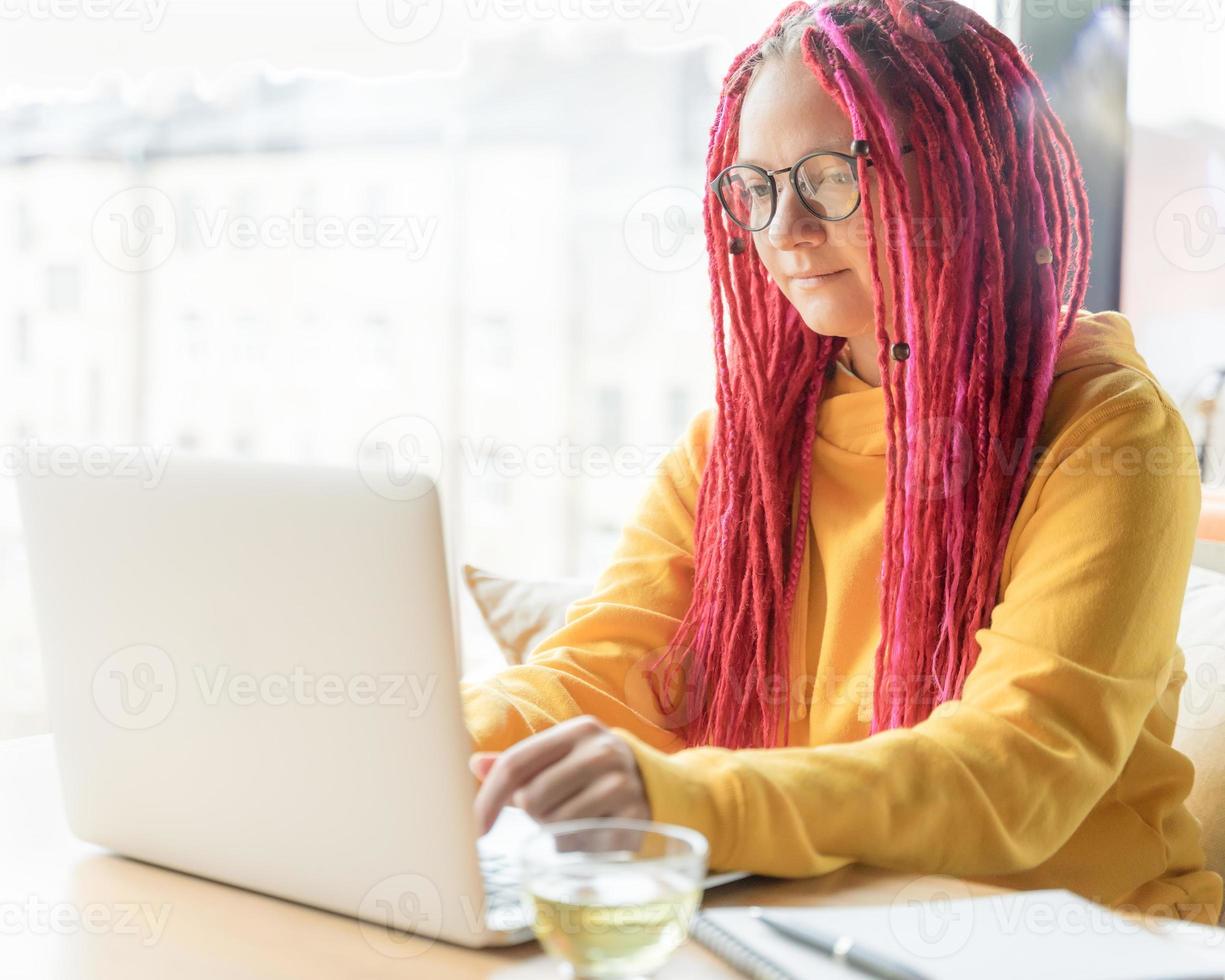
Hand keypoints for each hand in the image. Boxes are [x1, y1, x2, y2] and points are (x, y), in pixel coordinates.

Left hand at [470, 715, 649, 834]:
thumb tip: (474, 765)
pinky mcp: (635, 818)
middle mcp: (603, 751)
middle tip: (552, 809)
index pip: (516, 764)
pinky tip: (593, 830)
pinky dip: (578, 846)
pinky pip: (583, 844)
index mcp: (578, 730)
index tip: (475, 829)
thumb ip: (517, 764)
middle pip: (533, 798)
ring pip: (556, 824)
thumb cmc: (591, 773)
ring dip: (556, 830)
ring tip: (576, 817)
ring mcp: (624, 783)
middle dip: (533, 814)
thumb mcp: (559, 758)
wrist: (654, 784)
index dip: (489, 799)